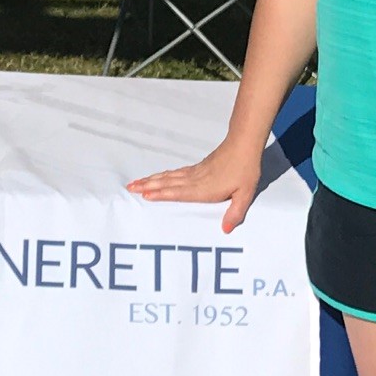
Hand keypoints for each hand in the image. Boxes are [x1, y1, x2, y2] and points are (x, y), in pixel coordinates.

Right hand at [127, 134, 266, 233]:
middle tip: (130, 187)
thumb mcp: (245, 194)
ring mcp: (195, 173)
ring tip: (136, 183)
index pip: (179, 192)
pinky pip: (175, 173)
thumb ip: (235, 213)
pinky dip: (163, 175)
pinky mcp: (197, 168)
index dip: (162, 194)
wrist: (244, 145)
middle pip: (167, 183)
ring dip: (151, 180)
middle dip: (148, 185)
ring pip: (168, 177)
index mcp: (204, 189)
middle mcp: (195, 180)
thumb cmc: (245, 170)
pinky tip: (157, 177)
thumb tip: (226, 230)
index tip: (146, 195)